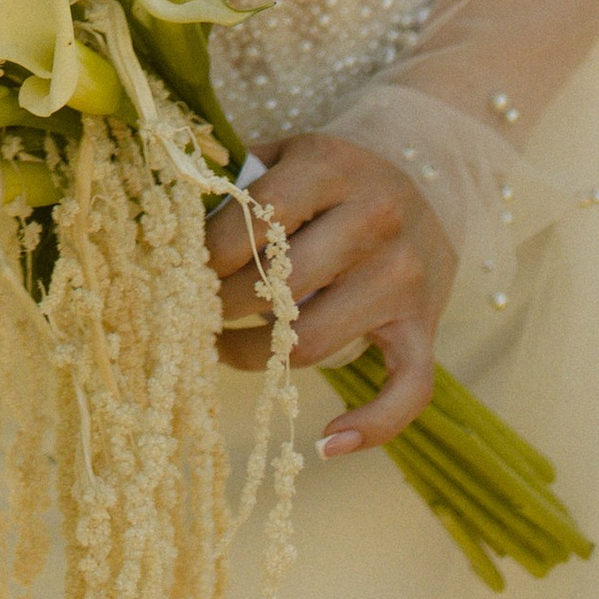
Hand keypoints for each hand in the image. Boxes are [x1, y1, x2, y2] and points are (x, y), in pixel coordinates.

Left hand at [207, 131, 456, 443]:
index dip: (211, 252)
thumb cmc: (334, 179)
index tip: (187, 268)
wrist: (428, 189)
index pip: (257, 218)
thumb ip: (237, 181)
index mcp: (331, 168)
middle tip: (196, 310)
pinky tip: (326, 442)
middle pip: (280, 285)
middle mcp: (374, 220)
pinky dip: (371, 425)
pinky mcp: (424, 327)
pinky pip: (407, 390)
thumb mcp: (288, 155)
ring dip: (257, 356)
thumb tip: (170, 223)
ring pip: (315, 341)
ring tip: (224, 347)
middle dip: (223, 306)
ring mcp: (404, 278)